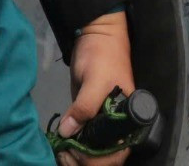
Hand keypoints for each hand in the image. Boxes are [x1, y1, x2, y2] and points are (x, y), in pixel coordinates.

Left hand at [56, 11, 135, 165]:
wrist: (96, 36)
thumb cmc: (102, 56)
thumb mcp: (95, 80)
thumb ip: (84, 107)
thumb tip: (68, 132)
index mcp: (128, 120)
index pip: (116, 153)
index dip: (97, 160)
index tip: (76, 154)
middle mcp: (118, 125)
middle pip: (105, 158)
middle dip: (84, 161)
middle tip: (64, 153)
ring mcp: (103, 122)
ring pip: (93, 153)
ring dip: (76, 158)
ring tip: (61, 151)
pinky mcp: (89, 117)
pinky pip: (83, 140)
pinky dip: (73, 147)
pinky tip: (61, 146)